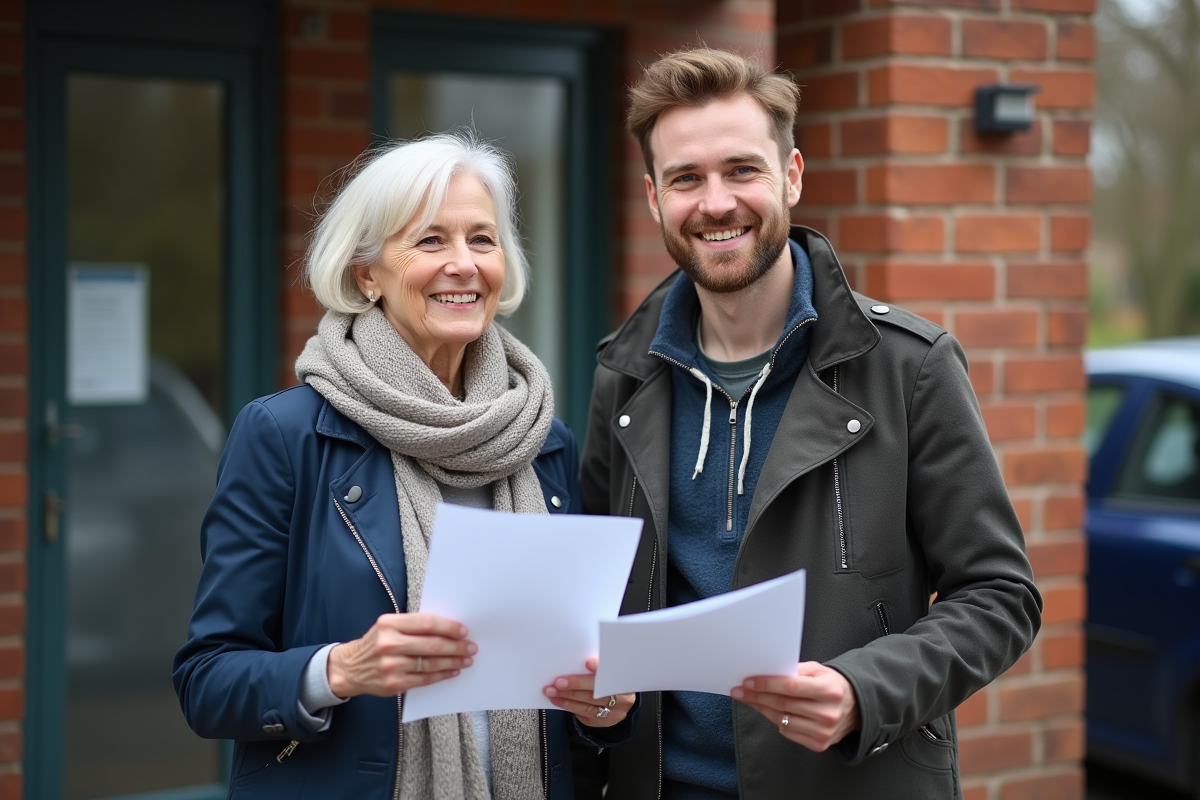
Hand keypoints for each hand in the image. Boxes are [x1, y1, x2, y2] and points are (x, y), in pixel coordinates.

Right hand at [327, 613, 475, 698]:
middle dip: (457, 646)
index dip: (449, 627)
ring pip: (431, 663)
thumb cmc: (375, 644)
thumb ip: (413, 626)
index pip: (427, 623)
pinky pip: (425, 679)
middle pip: (432, 645)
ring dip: (453, 661)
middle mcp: (389, 644)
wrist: (350, 668)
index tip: (464, 630)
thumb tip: (448, 628)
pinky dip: (442, 675)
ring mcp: (391, 666)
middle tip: (471, 647)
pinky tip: (452, 670)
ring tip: (466, 659)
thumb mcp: (388, 627)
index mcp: (389, 624)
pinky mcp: (394, 684)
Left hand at [543, 657, 634, 727]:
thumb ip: (599, 668)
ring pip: (588, 707)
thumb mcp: (611, 672)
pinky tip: (558, 700)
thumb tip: (578, 660)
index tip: (587, 663)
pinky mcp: (602, 722)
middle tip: (558, 682)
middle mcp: (622, 699)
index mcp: (625, 680)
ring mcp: (613, 713)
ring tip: (551, 692)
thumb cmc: (610, 681)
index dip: (600, 669)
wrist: (621, 702)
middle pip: (596, 693)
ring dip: (567, 699)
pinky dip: (569, 706)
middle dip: (575, 686)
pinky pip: (584, 715)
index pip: (612, 674)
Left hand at [731, 661, 859, 751]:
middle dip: (757, 696)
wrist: (854, 709)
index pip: (790, 687)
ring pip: (782, 719)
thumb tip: (767, 672)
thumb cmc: (832, 686)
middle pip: (783, 704)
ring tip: (749, 699)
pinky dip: (775, 719)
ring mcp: (823, 732)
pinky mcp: (818, 744)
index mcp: (829, 690)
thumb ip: (795, 670)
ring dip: (761, 708)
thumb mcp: (819, 670)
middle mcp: (827, 713)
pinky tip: (768, 710)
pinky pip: (787, 731)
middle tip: (739, 690)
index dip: (767, 684)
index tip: (748, 681)